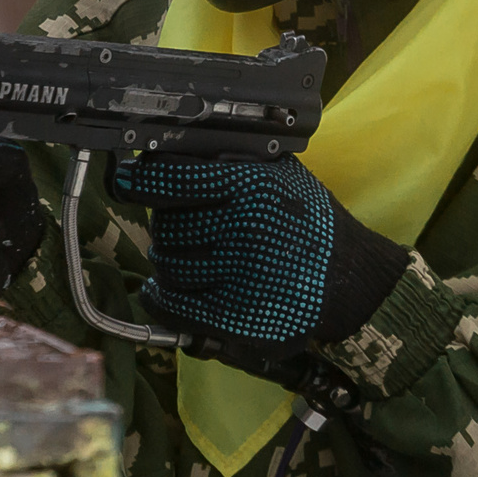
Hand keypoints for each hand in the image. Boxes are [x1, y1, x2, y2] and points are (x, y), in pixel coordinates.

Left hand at [107, 151, 407, 367]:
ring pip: (167, 263)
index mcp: (251, 186)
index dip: (141, 182)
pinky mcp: (236, 319)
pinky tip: (161, 291)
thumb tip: (159, 157)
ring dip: (169, 261)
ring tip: (192, 258)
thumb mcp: (277, 174)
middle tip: (184, 228)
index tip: (126, 182)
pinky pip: (173, 306)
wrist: (351, 279)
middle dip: (167, 226)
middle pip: (165, 225)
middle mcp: (244, 229)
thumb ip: (227, 164)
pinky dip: (159, 298)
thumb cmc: (308, 222)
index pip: (170, 179)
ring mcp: (240, 276)